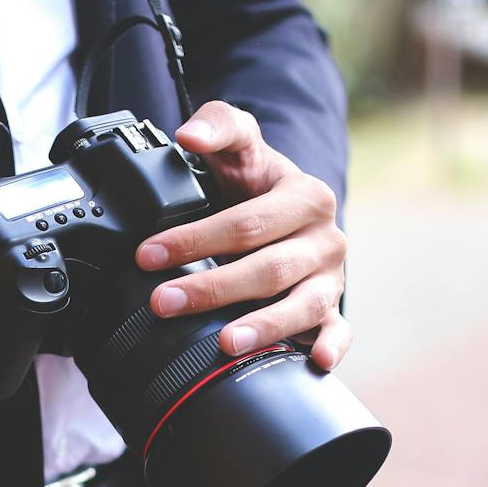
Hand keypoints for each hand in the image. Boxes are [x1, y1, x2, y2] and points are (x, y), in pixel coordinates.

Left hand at [135, 100, 351, 370]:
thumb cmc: (258, 183)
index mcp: (306, 198)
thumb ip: (218, 125)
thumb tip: (188, 134)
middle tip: (164, 302)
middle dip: (212, 288)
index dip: (195, 239)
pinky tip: (315, 361)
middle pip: (267, 269)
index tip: (149, 255)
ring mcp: (330, 278)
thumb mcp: (241, 146)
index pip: (246, 223)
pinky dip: (330, 345)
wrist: (290, 211)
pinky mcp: (332, 309)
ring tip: (226, 343)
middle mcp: (325, 239)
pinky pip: (338, 330)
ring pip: (301, 305)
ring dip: (264, 326)